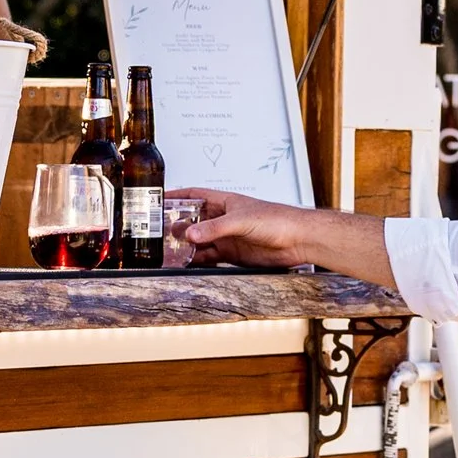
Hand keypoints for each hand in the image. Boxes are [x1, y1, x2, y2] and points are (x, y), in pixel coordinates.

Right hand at [171, 194, 398, 287]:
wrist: (298, 240)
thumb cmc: (278, 219)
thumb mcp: (240, 220)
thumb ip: (214, 228)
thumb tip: (189, 235)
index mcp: (225, 201)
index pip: (195, 194)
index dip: (177, 195)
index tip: (159, 199)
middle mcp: (224, 218)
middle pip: (193, 219)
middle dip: (177, 224)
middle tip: (158, 232)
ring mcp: (228, 237)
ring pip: (200, 241)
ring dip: (186, 246)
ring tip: (167, 251)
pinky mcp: (233, 254)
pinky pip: (210, 257)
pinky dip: (198, 260)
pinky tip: (186, 263)